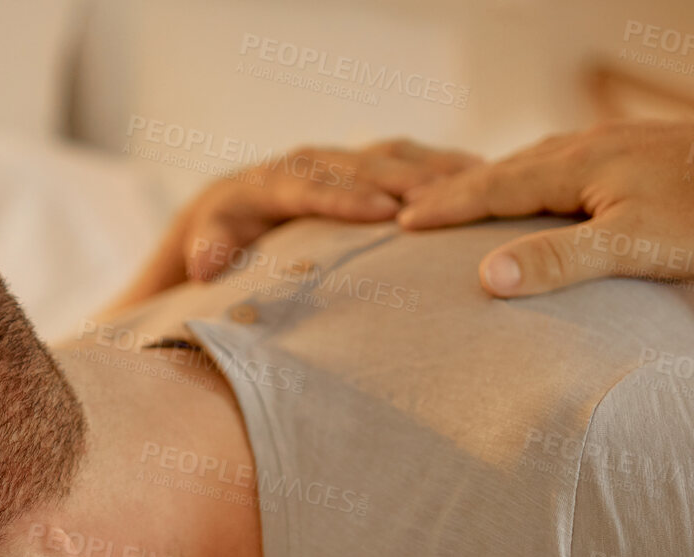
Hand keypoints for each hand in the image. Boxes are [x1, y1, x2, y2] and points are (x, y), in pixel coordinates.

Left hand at [182, 138, 483, 280]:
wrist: (233, 213)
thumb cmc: (223, 240)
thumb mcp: (209, 244)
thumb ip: (209, 250)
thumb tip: (207, 264)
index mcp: (275, 182)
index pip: (313, 187)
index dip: (347, 198)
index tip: (381, 211)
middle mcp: (313, 162)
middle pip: (362, 166)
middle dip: (401, 180)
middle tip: (444, 198)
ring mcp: (344, 160)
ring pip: (392, 155)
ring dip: (433, 169)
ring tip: (479, 183)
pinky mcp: (367, 164)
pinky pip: (409, 158)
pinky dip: (444, 166)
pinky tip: (486, 178)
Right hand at [395, 117, 693, 296]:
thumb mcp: (629, 248)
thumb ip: (556, 261)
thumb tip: (484, 276)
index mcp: (575, 167)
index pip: (491, 189)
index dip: (444, 209)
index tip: (401, 224)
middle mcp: (590, 145)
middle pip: (508, 168)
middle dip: (459, 189)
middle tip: (415, 207)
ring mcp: (620, 143)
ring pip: (542, 159)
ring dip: (500, 177)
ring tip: (473, 193)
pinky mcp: (648, 150)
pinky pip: (576, 158)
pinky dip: (544, 172)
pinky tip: (559, 182)